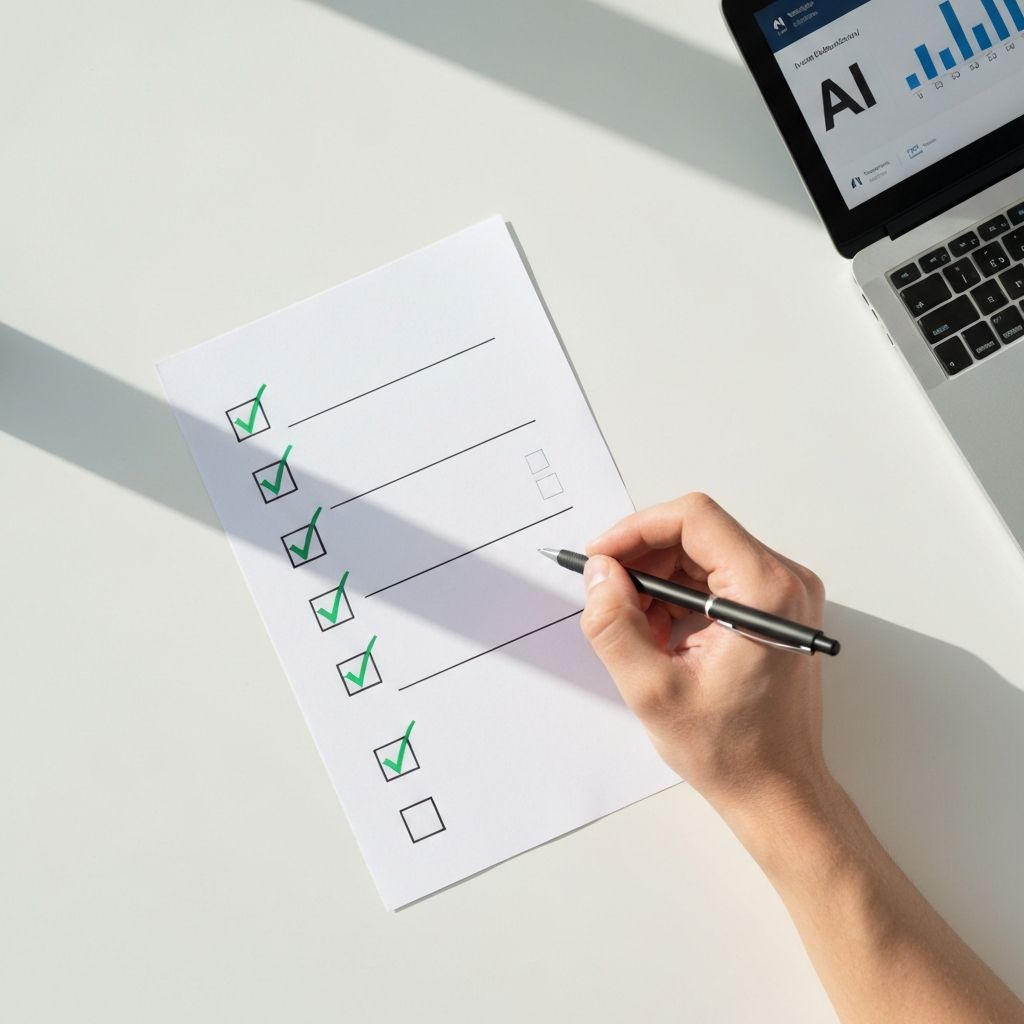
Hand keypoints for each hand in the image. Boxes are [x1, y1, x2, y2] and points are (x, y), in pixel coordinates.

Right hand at [581, 493, 828, 822]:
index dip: (636, 530)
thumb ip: (614, 625)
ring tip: (632, 627)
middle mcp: (784, 582)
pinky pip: (715, 578)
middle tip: (606, 595)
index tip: (600, 558)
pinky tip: (657, 636)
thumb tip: (598, 575)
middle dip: (642, 559)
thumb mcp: (652, 690)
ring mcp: (784, 594)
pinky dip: (677, 598)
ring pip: (702, 555)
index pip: (693, 518)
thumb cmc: (732, 749)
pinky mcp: (775, 609)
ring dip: (657, 581)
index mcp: (765, 591)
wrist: (779, 790)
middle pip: (697, 533)